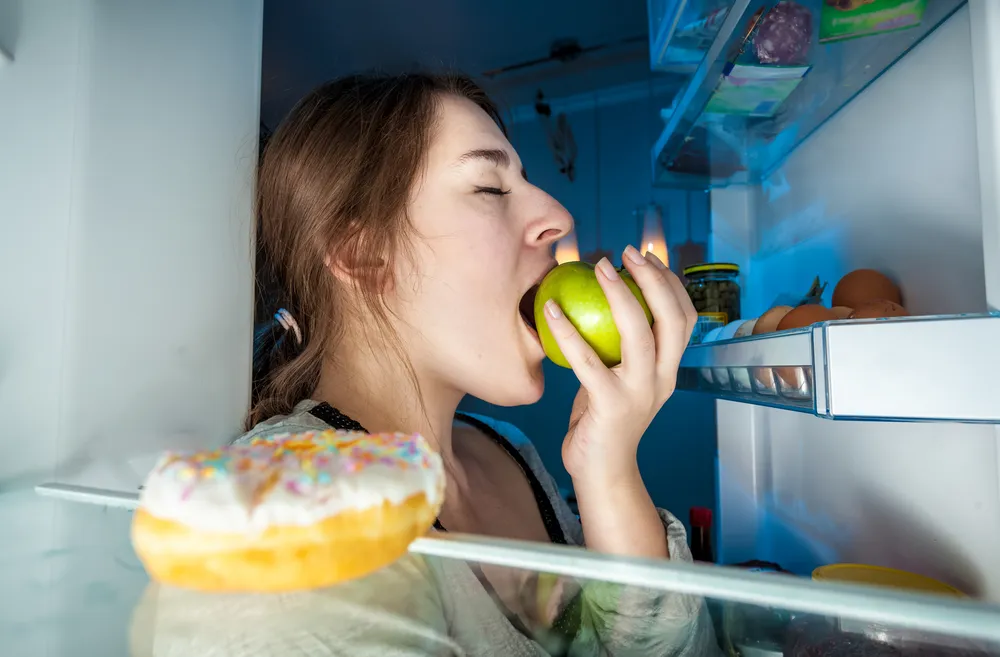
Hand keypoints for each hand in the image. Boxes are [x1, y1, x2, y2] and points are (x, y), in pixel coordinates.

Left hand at [543, 246, 696, 484]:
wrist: (602, 473)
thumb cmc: (603, 420)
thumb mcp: (618, 379)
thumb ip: (619, 348)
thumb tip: (599, 302)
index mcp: (669, 371)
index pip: (685, 318)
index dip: (670, 283)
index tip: (645, 258)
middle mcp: (662, 380)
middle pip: (672, 319)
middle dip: (654, 279)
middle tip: (626, 253)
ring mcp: (639, 393)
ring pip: (639, 334)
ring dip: (620, 294)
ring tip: (599, 267)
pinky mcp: (610, 405)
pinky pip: (587, 360)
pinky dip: (567, 330)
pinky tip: (549, 309)